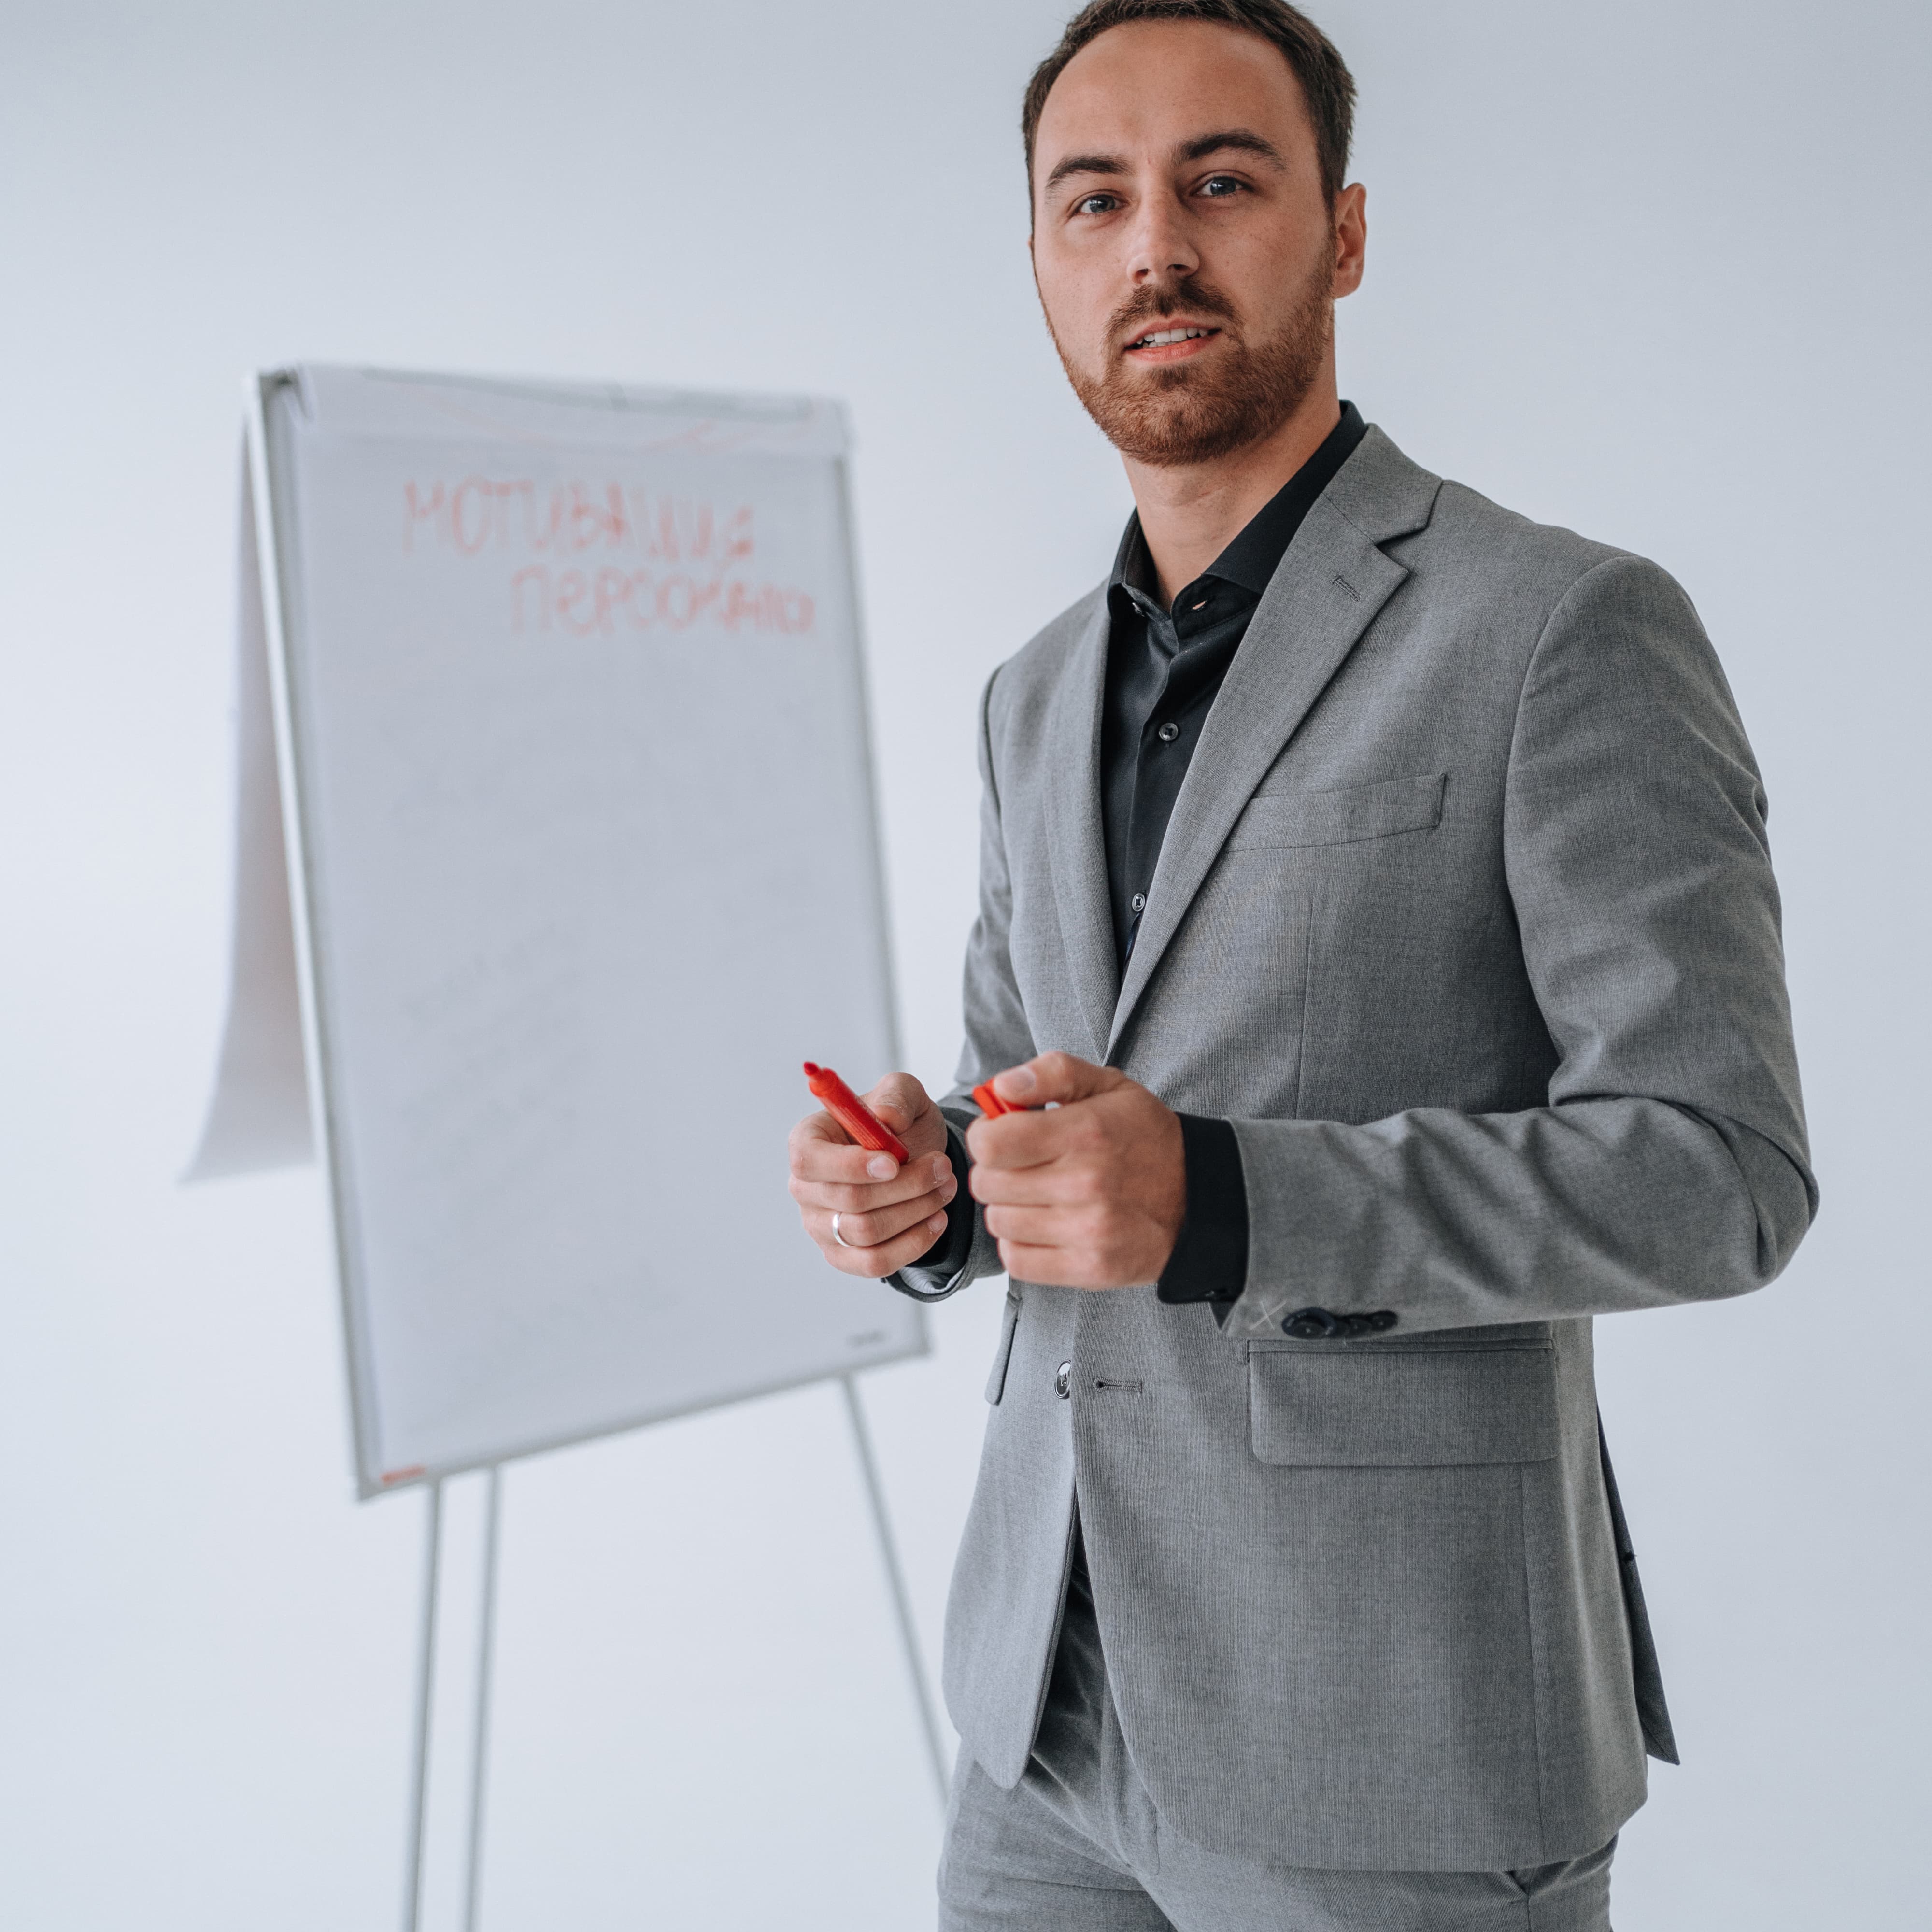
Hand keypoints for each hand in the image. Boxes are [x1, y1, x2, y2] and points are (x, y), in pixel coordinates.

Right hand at [789, 1072, 957, 1278]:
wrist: (916, 1156)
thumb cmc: (900, 1124)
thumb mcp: (905, 1093)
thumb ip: (896, 1095)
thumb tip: (888, 1118)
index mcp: (807, 1140)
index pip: (810, 1161)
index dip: (851, 1165)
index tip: (894, 1162)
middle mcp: (805, 1187)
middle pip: (848, 1200)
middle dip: (905, 1186)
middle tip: (943, 1168)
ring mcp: (820, 1226)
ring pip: (866, 1233)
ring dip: (916, 1211)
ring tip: (945, 1188)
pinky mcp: (842, 1255)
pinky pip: (874, 1263)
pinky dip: (913, 1244)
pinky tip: (936, 1220)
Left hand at [966, 1052, 1183, 1287]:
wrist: (1201, 1197)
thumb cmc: (1145, 1137)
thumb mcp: (1107, 1085)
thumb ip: (1051, 1072)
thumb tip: (1000, 1087)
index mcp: (1085, 1133)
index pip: (992, 1144)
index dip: (986, 1135)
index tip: (1002, 1134)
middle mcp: (1085, 1184)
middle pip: (988, 1184)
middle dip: (995, 1170)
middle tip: (1021, 1164)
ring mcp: (1088, 1232)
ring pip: (999, 1222)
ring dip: (1008, 1207)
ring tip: (1037, 1194)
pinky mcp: (1090, 1269)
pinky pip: (1016, 1261)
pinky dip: (1019, 1244)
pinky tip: (1042, 1225)